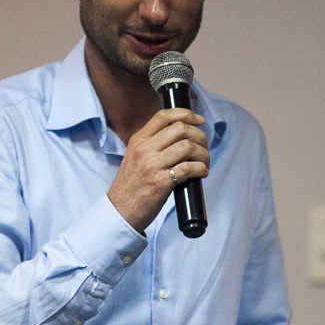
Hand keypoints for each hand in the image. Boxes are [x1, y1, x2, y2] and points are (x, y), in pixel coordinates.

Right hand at [108, 108, 209, 233]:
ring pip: (187, 147)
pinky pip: (188, 168)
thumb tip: (182, 136)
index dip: (186, 114)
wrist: (120, 210)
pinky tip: (201, 173)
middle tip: (204, 149)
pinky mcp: (160, 183)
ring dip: (203, 155)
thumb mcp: (135, 157)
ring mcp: (151, 166)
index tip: (199, 120)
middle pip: (181, 129)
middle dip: (200, 137)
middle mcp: (144, 149)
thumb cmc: (132, 186)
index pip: (164, 116)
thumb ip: (152, 144)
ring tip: (204, 163)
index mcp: (138, 140)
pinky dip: (200, 169)